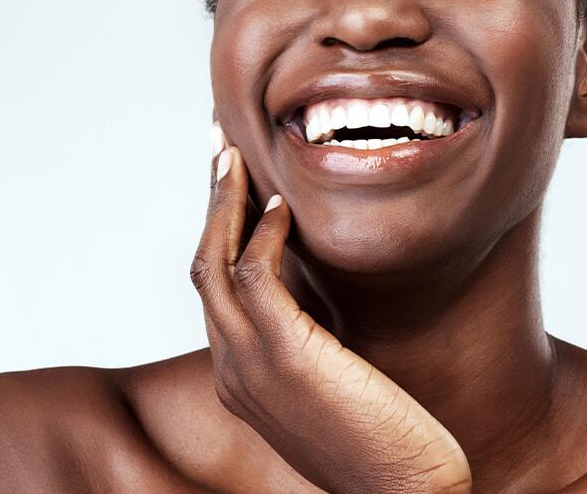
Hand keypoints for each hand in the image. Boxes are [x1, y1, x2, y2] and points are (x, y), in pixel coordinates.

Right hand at [190, 126, 471, 493]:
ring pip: (215, 262)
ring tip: (235, 153)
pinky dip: (264, 232)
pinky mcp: (284, 357)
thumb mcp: (334, 377)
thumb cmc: (384, 440)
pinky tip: (284, 203)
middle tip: (217, 145)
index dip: (220, 225)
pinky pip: (256, 276)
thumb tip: (319, 284)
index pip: (217, 283)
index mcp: (240, 372)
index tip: (232, 180)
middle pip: (203, 263)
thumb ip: (313, 335)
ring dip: (225, 200)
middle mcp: (231, 367)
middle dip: (211, 200)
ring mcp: (249, 365)